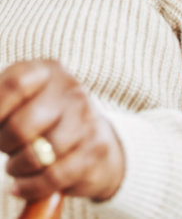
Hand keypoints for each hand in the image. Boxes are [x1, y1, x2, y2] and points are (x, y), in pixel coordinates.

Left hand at [0, 60, 125, 203]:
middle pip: (20, 126)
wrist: (94, 142)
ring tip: (17, 166)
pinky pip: (51, 177)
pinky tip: (21, 185)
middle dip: (4, 145)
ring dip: (16, 168)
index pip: (14, 84)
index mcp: (47, 71)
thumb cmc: (43, 121)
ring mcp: (87, 120)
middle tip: (6, 148)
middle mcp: (71, 91)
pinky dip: (28, 187)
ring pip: (36, 156)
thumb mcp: (20, 102)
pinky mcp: (96, 150)